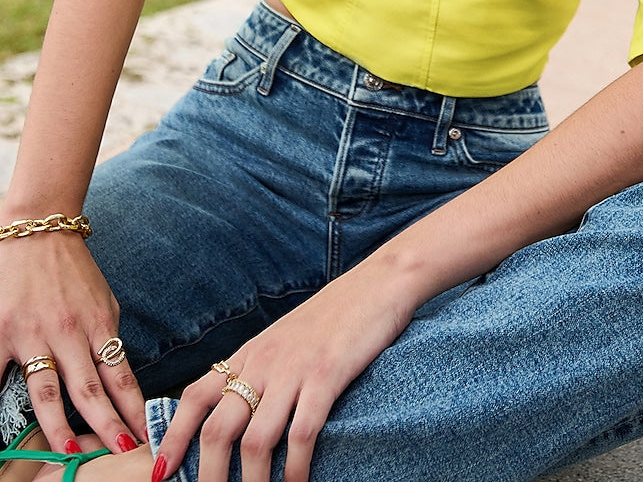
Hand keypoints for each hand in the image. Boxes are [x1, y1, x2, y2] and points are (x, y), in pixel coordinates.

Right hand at [0, 232, 145, 453]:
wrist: (39, 234)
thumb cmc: (74, 271)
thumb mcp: (103, 301)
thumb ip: (106, 338)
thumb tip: (114, 374)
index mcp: (98, 325)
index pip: (120, 376)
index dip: (132, 409)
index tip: (144, 435)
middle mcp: (68, 333)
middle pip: (90, 391)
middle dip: (107, 426)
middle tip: (121, 453)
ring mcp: (33, 336)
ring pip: (48, 393)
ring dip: (61, 428)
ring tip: (73, 455)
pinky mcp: (2, 335)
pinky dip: (2, 402)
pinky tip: (8, 430)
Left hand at [156, 258, 417, 481]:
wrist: (378, 281)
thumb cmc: (334, 314)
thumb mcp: (285, 337)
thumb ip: (260, 367)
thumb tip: (238, 407)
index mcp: (249, 352)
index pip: (195, 397)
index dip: (174, 437)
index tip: (162, 472)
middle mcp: (263, 362)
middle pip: (218, 429)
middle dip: (208, 477)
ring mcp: (294, 370)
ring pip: (255, 441)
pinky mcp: (327, 376)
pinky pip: (302, 434)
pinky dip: (296, 469)